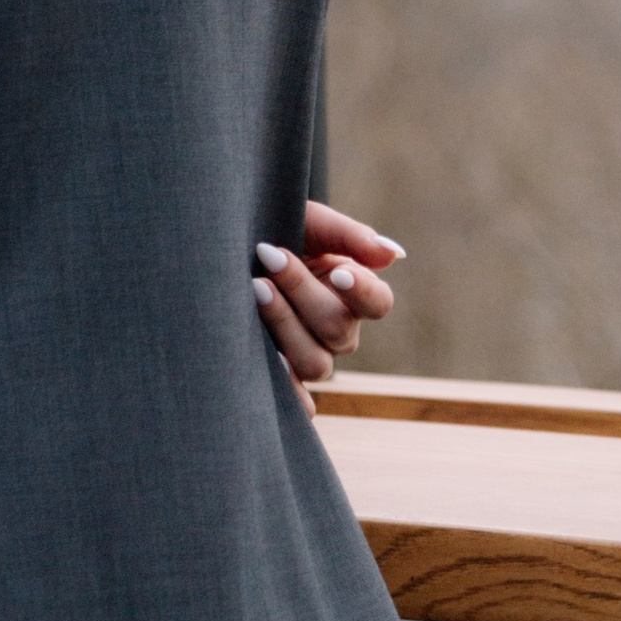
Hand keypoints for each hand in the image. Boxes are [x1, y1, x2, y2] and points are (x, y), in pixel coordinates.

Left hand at [253, 203, 404, 414]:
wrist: (228, 242)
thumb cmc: (278, 228)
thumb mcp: (312, 222)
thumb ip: (350, 236)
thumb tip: (392, 254)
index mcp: (353, 291)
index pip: (378, 303)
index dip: (362, 292)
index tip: (337, 273)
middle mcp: (338, 329)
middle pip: (338, 330)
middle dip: (302, 292)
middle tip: (270, 256)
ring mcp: (310, 353)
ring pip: (315, 362)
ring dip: (284, 325)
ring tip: (256, 288)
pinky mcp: (281, 372)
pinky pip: (294, 398)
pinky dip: (286, 389)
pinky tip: (268, 365)